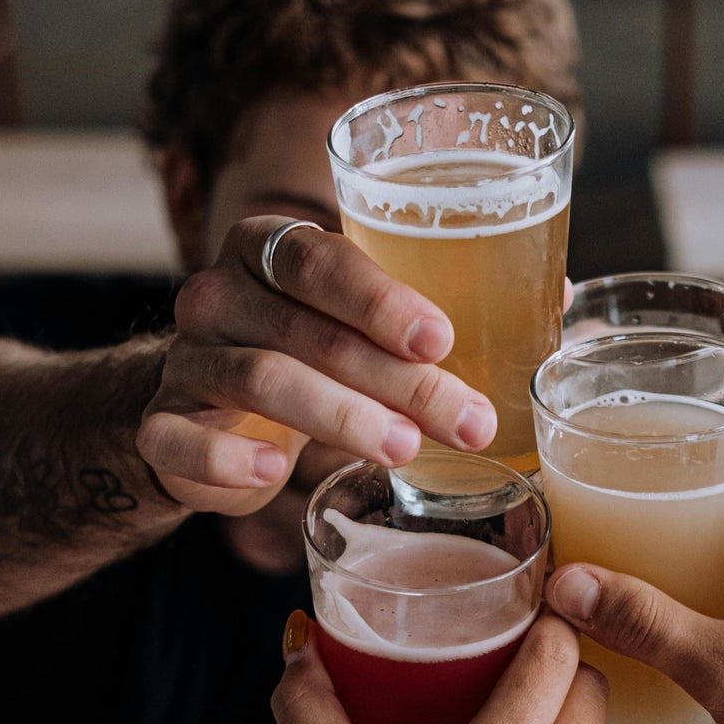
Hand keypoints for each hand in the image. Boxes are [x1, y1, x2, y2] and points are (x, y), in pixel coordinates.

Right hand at [136, 219, 498, 516]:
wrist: (202, 412)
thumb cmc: (306, 355)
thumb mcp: (361, 325)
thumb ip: (441, 311)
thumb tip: (563, 297)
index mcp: (268, 248)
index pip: (318, 258)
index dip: (380, 297)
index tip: (443, 337)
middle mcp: (218, 293)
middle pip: (307, 329)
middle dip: (396, 378)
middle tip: (468, 419)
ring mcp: (184, 360)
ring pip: (258, 379)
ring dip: (339, 417)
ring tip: (404, 450)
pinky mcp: (160, 427)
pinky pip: (181, 441)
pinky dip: (229, 459)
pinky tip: (276, 474)